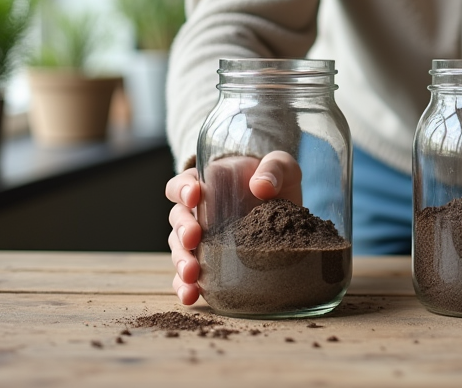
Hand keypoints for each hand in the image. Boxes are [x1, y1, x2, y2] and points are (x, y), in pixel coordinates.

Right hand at [165, 151, 302, 304]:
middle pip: (177, 220)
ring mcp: (201, 240)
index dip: (183, 189)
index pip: (182, 185)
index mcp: (206, 184)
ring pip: (180, 250)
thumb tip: (261, 186)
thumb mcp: (281, 165)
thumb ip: (273, 169)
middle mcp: (197, 213)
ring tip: (190, 275)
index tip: (194, 196)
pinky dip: (185, 286)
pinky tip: (190, 296)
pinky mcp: (209, 263)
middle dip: (182, 229)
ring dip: (181, 262)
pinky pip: (189, 276)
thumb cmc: (274, 180)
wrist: (285, 206)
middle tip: (193, 238)